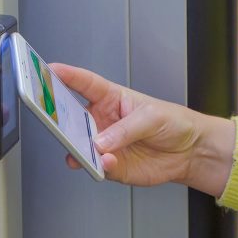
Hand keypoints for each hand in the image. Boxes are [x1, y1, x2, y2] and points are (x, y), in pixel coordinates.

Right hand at [50, 64, 235, 196]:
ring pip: (80, 146)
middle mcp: (103, 121)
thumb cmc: (174, 123)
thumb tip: (101, 141)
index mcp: (111, 98)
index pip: (83, 84)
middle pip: (73, 118)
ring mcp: (106, 145)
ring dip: (77, 148)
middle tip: (52, 119)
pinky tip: (106, 162)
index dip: (65, 76)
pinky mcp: (113, 166)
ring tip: (83, 149)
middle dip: (59, 118)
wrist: (190, 152)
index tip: (47, 70)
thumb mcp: (152, 116)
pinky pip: (97, 167)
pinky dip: (98, 166)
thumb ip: (126, 128)